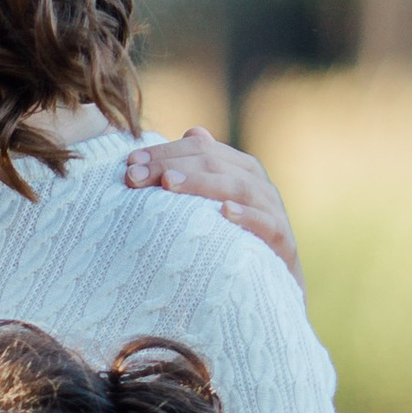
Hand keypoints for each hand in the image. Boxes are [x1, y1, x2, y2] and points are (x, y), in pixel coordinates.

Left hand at [122, 127, 301, 284]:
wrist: (277, 280)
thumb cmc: (238, 237)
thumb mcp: (219, 201)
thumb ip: (206, 169)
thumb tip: (192, 132)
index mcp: (240, 167)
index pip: (200, 148)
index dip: (165, 152)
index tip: (129, 163)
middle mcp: (257, 182)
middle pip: (214, 163)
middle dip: (171, 165)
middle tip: (135, 176)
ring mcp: (271, 208)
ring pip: (238, 186)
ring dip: (201, 183)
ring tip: (168, 183)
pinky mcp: (282, 238)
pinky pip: (265, 223)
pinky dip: (246, 216)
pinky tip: (225, 213)